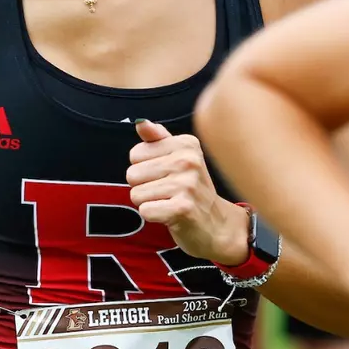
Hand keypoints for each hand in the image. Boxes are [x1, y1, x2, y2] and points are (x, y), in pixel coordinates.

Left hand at [126, 120, 246, 265]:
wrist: (216, 225)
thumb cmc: (191, 190)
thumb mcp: (178, 158)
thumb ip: (157, 139)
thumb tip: (140, 123)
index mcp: (186, 144)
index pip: (136, 154)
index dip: (144, 168)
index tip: (165, 175)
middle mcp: (188, 160)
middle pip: (132, 174)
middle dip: (143, 187)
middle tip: (166, 192)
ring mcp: (187, 185)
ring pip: (136, 194)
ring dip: (148, 203)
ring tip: (169, 203)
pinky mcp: (183, 208)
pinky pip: (145, 211)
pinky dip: (153, 216)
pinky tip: (170, 215)